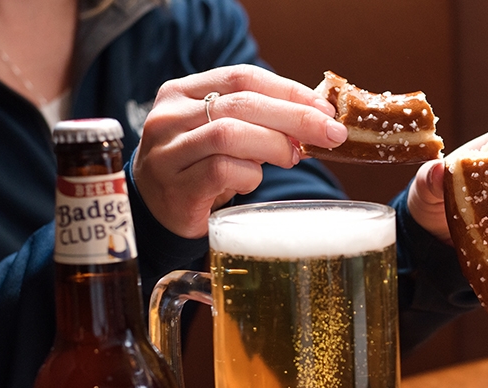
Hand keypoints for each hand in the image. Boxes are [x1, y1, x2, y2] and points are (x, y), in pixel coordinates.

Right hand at [131, 65, 347, 237]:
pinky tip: (252, 181)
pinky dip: (250, 176)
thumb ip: (258, 121)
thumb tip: (318, 120)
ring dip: (274, 146)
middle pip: (242, 103)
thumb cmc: (199, 167)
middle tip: (331, 133)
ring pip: (231, 134)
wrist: (157, 210)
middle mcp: (169, 116)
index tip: (324, 108)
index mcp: (182, 92)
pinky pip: (223, 171)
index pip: (242, 78)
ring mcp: (168, 151)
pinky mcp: (176, 187)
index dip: (288, 90)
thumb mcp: (223, 133)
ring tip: (292, 158)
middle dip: (295, 117)